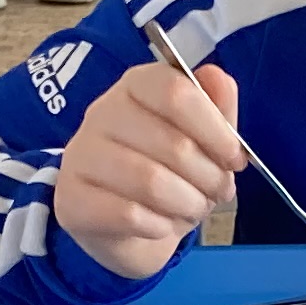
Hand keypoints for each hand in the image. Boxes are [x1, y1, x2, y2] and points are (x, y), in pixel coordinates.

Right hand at [54, 57, 245, 281]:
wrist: (123, 225)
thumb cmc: (168, 172)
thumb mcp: (201, 138)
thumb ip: (216, 108)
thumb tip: (218, 78)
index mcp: (136, 86)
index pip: (175, 91)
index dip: (215, 129)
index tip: (234, 159)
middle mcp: (101, 113)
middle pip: (172, 143)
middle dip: (210, 177)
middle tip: (219, 192)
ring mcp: (81, 155)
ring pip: (151, 182)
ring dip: (187, 204)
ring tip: (194, 209)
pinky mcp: (71, 199)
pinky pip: (128, 214)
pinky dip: (159, 226)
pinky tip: (162, 224)